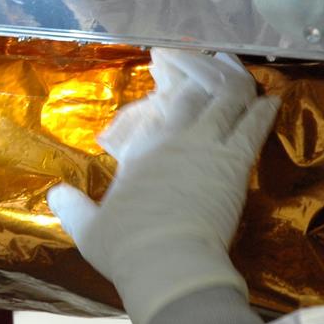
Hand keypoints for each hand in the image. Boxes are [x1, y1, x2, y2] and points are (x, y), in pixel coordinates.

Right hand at [48, 48, 277, 323]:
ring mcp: (209, 145)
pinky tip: (269, 98)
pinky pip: (254, 124)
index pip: (161, 97)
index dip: (168, 75)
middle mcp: (176, 136)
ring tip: (232, 64)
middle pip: (195, 85)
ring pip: (228, 95)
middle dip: (197, 66)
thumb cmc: (126, 247)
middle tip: (199, 59)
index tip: (164, 65)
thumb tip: (54, 195)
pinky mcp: (236, 164)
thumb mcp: (88, 227)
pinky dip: (262, 108)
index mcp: (142, 146)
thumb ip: (72, 207)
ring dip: (232, 76)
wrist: (168, 264)